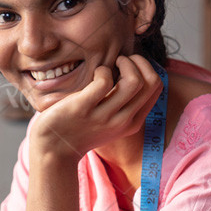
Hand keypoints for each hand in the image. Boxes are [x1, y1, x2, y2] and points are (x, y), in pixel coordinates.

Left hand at [30, 54, 161, 161]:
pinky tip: (94, 73)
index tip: (130, 65)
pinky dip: (102, 70)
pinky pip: (104, 82)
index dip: (146, 68)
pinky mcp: (83, 109)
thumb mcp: (110, 121)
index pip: (156, 88)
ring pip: (134, 82)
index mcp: (132, 123)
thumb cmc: (79, 128)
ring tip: (111, 64)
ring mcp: (103, 117)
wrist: (53, 149)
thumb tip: (134, 69)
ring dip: (125, 63)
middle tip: (120, 60)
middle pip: (151, 82)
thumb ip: (123, 104)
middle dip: (138, 61)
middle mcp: (122, 122)